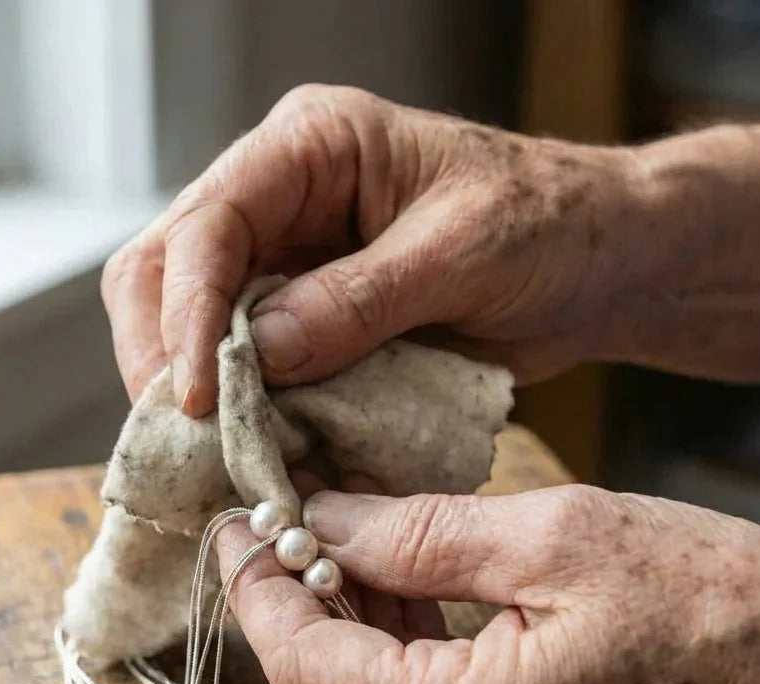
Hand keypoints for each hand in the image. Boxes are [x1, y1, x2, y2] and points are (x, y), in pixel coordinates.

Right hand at [103, 85, 653, 415]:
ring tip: (214, 458)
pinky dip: (245, 418)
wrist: (595, 264)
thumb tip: (257, 354)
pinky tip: (257, 457)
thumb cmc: (548, 224)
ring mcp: (286, 265)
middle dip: (164, 357)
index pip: (209, 223)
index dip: (187, 312)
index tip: (195, 396)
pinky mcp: (305, 324)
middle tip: (185, 438)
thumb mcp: (462, 251)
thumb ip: (358, 300)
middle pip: (165, 272)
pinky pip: (246, 371)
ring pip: (190, 328)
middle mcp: (279, 202)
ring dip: (196, 396)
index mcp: (311, 148)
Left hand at [216, 484, 759, 683]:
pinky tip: (395, 585)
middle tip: (277, 523)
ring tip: (335, 537)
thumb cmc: (714, 604)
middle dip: (292, 602)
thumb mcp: (555, 538)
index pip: (308, 664)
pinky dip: (394, 649)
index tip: (235, 529)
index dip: (258, 591)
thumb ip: (416, 535)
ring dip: (344, 621)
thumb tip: (324, 522)